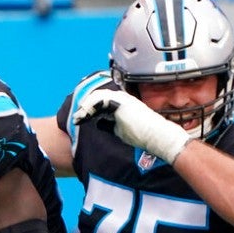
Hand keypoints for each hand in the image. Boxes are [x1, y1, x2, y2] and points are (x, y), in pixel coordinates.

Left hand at [71, 89, 190, 163]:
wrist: (156, 135)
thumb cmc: (142, 134)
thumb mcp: (121, 130)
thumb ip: (110, 124)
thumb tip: (98, 122)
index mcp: (122, 103)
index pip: (101, 101)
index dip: (90, 107)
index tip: (81, 117)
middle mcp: (121, 98)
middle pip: (97, 97)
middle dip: (85, 107)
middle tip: (77, 118)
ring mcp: (121, 98)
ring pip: (97, 97)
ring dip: (85, 107)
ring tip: (78, 118)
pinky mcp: (120, 102)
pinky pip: (100, 100)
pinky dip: (90, 107)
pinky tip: (84, 115)